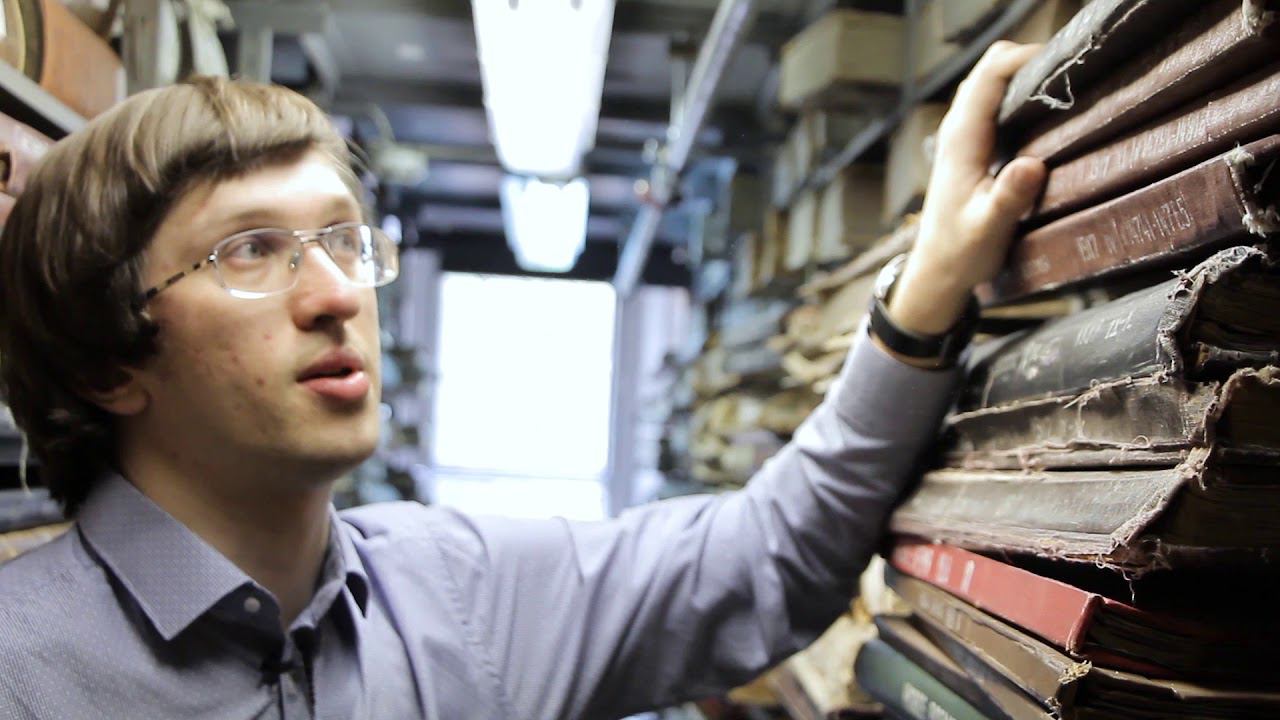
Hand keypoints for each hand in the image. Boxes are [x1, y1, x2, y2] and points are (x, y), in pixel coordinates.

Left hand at [887, 41, 1047, 335]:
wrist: (938, 270)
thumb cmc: (961, 252)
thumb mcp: (989, 229)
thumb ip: (1008, 198)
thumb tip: (1032, 166)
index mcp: (963, 139)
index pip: (989, 75)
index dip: (1025, 57)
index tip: (1064, 62)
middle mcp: (959, 129)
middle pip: (990, 68)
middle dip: (1028, 58)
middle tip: (1072, 72)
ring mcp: (963, 135)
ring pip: (992, 82)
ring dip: (1024, 73)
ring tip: (1065, 84)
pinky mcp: (972, 145)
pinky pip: (995, 102)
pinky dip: (1019, 92)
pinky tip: (1047, 108)